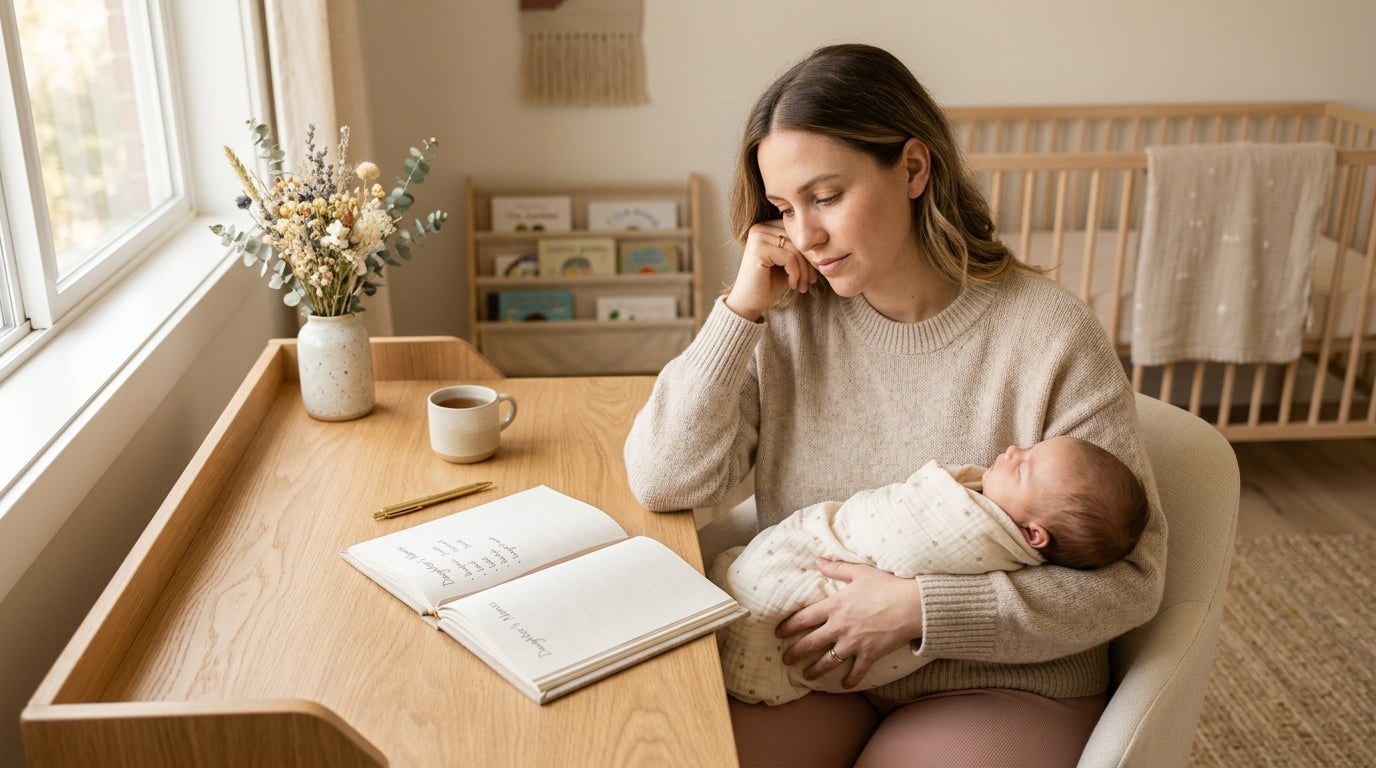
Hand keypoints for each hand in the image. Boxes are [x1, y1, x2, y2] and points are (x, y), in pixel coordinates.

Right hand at [724, 220, 817, 320]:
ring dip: (803, 270)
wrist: (748, 303)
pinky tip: (792, 285)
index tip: (813, 273)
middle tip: (811, 281)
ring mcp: (757, 237)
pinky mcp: (758, 249)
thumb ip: (799, 249)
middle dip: (808, 262)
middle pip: (797, 239)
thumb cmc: (769, 284)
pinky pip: (789, 257)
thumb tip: (824, 241)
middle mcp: (760, 228)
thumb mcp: (788, 264)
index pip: (796, 232)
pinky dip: (795, 273)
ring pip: (795, 249)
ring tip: (802, 285)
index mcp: (767, 227)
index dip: (808, 252)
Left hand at [775, 558, 924, 688]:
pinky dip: (850, 680)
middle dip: (795, 653)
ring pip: (828, 661)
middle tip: (785, 659)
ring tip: (806, 677)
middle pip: (810, 643)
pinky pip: (856, 672)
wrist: (912, 605)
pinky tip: (844, 685)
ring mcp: (854, 643)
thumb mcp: (859, 572)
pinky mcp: (869, 654)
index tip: (778, 633)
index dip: (788, 626)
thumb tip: (818, 560)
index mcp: (834, 606)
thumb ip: (836, 569)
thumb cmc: (887, 585)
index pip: (803, 618)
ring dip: (815, 670)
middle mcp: (839, 627)